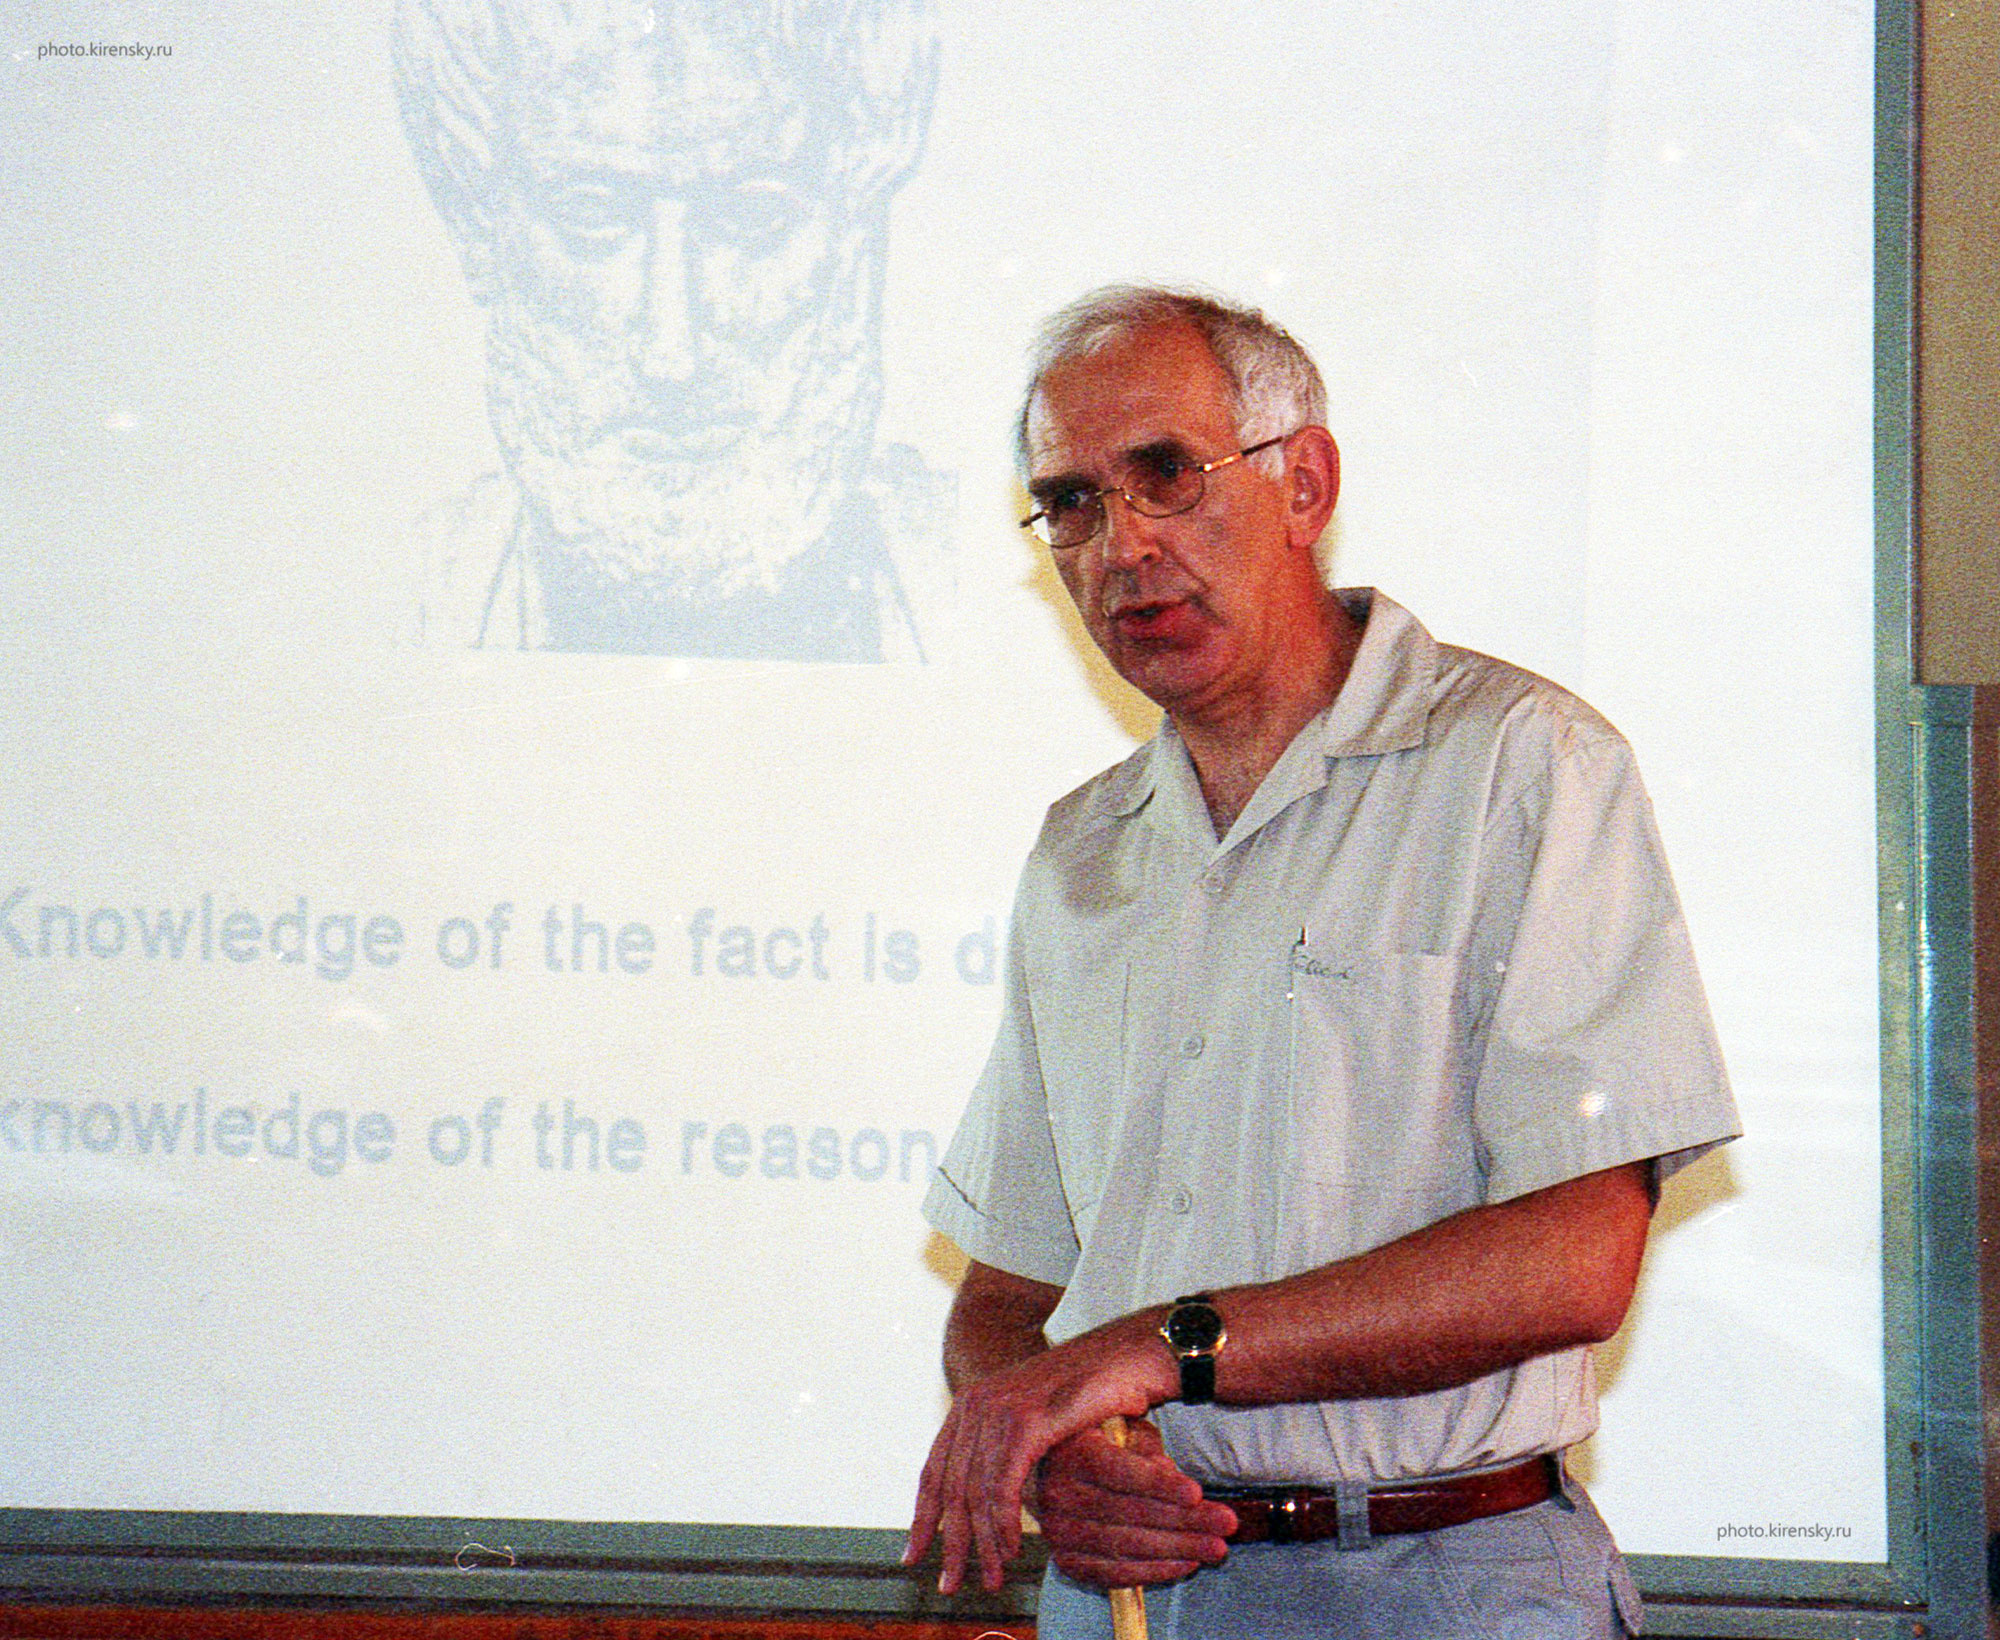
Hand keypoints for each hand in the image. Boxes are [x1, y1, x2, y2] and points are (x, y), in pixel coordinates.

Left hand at [903, 1313, 1175, 1594]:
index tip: (914, 1555)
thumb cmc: (1093, 1391)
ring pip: (974, 1492)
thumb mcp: (1040, 1421)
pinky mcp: (1026, 1420)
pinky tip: (1012, 1549)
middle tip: (950, 1585)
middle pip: (948, 1487)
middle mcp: (976, 1404)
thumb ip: (1010, 1450)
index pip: (934, 1471)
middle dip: (950, 1542)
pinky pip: (1002, 1485)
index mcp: (972, 1405)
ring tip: (993, 1577)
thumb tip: (991, 1502)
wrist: (1129, 1350)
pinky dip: (1004, 1523)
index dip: (922, 1517)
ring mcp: (998, 1409)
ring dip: (982, 1544)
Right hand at [1029, 1420, 1235, 1588]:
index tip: (1197, 1493)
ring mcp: (1059, 1532)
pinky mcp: (1067, 1560)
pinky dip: (1155, 1571)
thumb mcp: (1119, 1424)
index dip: (1160, 1484)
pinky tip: (1187, 1563)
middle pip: (1130, 1512)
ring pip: (1127, 1545)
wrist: (1054, 1472)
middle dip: (1185, 1520)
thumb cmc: (1099, 1443)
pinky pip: (1116, 1573)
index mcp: (1071, 1452)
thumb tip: (1167, 1471)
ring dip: (1178, 1548)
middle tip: (1226, 1523)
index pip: (1120, 1472)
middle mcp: (1058, 1494)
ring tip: (1216, 1547)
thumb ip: (1142, 1441)